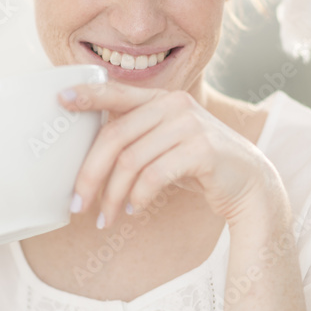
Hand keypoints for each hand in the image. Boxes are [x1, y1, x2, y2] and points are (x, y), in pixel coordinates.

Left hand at [57, 82, 287, 229]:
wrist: (250, 183)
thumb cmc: (199, 165)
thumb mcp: (167, 143)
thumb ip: (138, 137)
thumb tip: (90, 156)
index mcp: (163, 98)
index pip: (118, 92)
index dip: (88, 95)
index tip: (59, 100)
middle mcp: (175, 105)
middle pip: (115, 136)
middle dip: (90, 174)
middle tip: (77, 204)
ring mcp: (190, 125)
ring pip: (131, 160)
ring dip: (112, 194)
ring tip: (105, 217)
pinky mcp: (202, 150)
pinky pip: (154, 175)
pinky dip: (139, 196)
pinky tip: (135, 209)